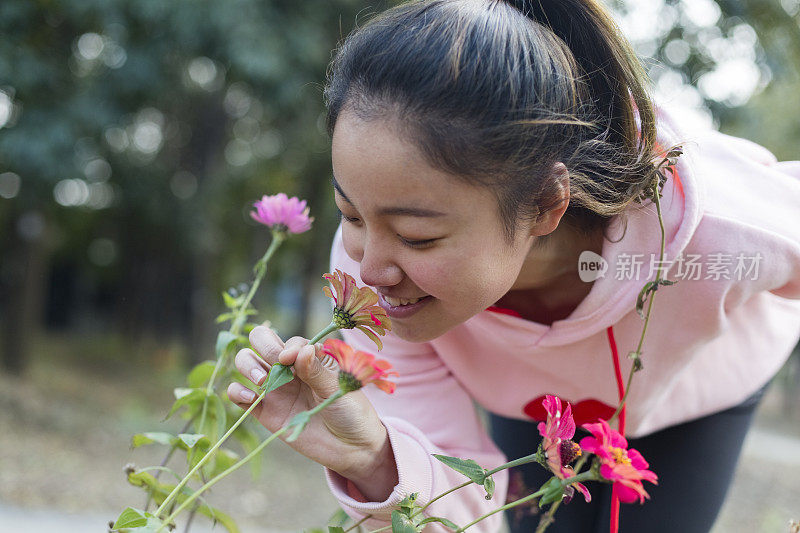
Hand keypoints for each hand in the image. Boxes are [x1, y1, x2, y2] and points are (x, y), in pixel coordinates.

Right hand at [226, 326, 397, 497]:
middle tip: (275, 366)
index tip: (293, 359)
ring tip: (262, 382)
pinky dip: (237, 391)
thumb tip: (301, 350)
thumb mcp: (337, 388)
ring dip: (247, 365)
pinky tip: (250, 398)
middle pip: (261, 341)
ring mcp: (275, 388)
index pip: (290, 341)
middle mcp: (289, 368)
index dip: (289, 347)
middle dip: (263, 346)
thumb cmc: (350, 411)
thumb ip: (316, 370)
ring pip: (246, 362)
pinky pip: (238, 394)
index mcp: (310, 357)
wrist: (350, 448)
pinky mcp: (264, 411)